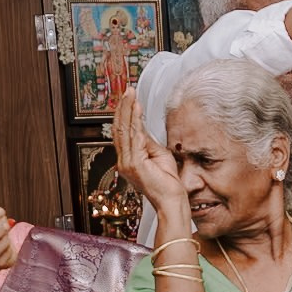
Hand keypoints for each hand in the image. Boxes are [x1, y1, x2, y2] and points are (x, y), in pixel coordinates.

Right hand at [114, 90, 188, 217]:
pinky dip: (135, 120)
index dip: (124, 114)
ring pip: (124, 130)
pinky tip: (137, 108)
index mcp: (128, 160)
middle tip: (128, 91)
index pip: (122, 133)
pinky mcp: (135, 164)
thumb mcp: (158, 155)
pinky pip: (134, 137)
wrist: (171, 201)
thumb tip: (142, 127)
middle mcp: (124, 161)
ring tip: (131, 94)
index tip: (129, 99)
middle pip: (120, 128)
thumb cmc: (168, 182)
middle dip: (124, 108)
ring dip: (128, 110)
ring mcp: (127, 163)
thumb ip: (148, 142)